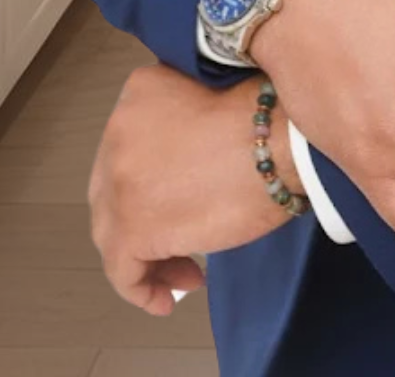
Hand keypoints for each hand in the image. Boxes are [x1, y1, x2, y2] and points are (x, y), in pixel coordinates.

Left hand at [88, 62, 294, 313]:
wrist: (280, 137)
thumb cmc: (264, 118)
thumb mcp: (209, 95)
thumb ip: (181, 123)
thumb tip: (183, 170)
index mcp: (137, 93)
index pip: (128, 150)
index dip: (148, 183)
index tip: (176, 200)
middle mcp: (117, 133)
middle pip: (115, 192)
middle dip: (144, 223)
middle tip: (178, 245)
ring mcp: (121, 181)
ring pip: (115, 231)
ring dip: (147, 258)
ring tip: (184, 275)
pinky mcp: (134, 226)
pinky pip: (123, 271)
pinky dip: (141, 290)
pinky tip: (166, 300)